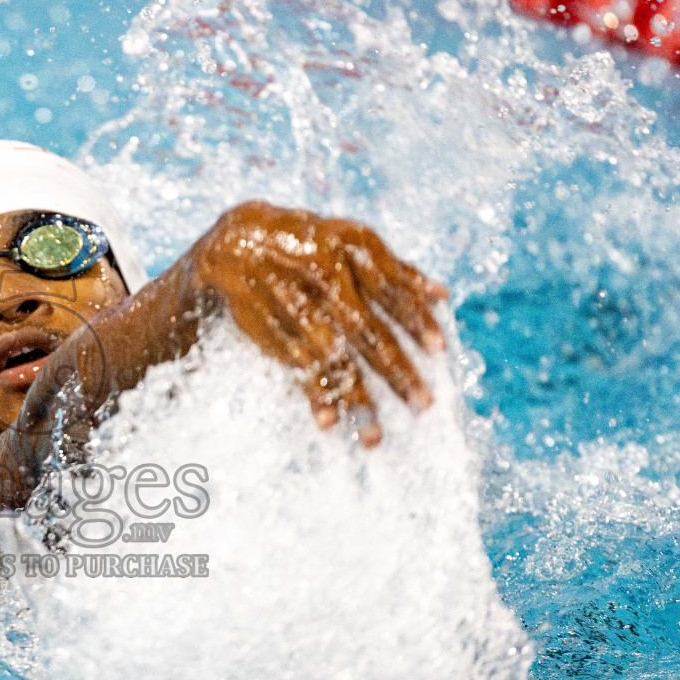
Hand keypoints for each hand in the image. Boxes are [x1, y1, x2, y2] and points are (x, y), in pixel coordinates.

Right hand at [186, 201, 449, 445]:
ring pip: (333, 359)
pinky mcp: (272, 329)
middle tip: (423, 405)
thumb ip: (395, 269)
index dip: (416, 319)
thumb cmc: (308, 245)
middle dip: (397, 371)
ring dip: (356, 400)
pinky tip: (329, 422)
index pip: (391, 289)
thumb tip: (443, 295)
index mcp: (350, 249)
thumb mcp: (349, 242)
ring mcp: (296, 305)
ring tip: (375, 437)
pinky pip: (297, 367)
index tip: (440, 351)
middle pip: (368, 331)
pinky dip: (313, 394)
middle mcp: (324, 276)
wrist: (236, 244)